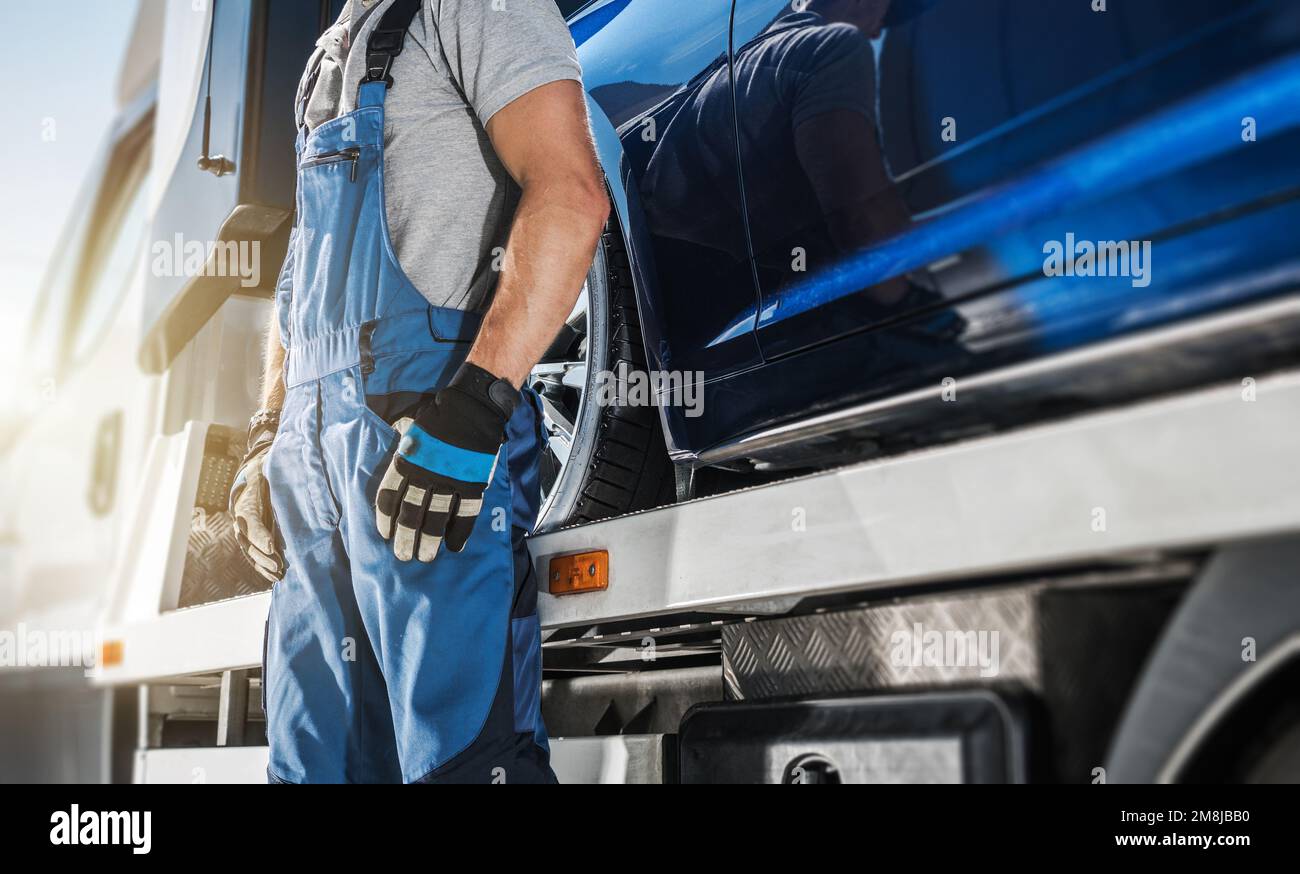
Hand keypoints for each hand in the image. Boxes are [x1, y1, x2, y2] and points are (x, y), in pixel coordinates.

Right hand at [230, 410, 285, 582]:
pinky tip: (274, 576)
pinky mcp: (249, 534)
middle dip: (263, 555)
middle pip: (248, 541)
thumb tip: (309, 477)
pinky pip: (253, 552)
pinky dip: (262, 565)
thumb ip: (287, 477)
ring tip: (278, 574)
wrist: (255, 470)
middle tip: (279, 566)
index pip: (251, 522)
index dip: (260, 535)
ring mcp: (243, 527)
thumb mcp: (275, 469)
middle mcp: (240, 516)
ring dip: (263, 564)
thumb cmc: (271, 469)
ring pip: (249, 550)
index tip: (272, 547)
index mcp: (247, 500)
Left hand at [375, 363, 518, 561]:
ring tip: (425, 557)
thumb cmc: (439, 416)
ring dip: (430, 540)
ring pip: (437, 518)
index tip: (385, 534)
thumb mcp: (408, 426)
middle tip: (403, 556)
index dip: (385, 518)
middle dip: (406, 538)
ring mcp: (451, 480)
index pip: (389, 495)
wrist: (473, 408)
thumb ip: (397, 445)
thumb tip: (379, 443)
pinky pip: (466, 513)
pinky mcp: (473, 484)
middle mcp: (426, 473)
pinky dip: (460, 531)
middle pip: (411, 513)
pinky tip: (455, 546)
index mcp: (407, 459)